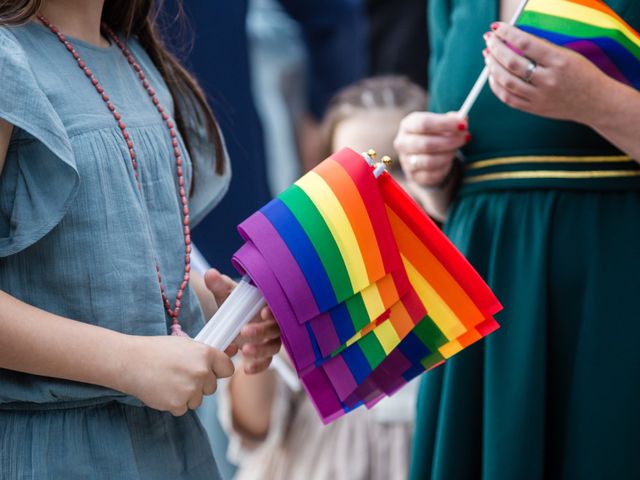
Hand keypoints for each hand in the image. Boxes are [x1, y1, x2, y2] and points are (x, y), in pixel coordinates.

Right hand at [119, 335, 233, 415]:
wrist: (130, 362)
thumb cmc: (157, 350)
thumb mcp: (186, 345)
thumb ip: (209, 352)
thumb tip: (235, 349)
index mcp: (206, 354)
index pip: (228, 369)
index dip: (218, 370)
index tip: (210, 370)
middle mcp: (202, 372)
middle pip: (212, 387)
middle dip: (199, 384)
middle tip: (179, 374)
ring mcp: (190, 389)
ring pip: (198, 400)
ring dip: (187, 395)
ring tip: (169, 381)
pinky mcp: (178, 404)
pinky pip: (183, 409)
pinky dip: (174, 404)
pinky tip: (162, 390)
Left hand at [204, 269, 281, 374]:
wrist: (234, 320)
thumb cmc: (235, 303)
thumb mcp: (227, 294)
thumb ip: (219, 285)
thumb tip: (210, 274)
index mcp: (269, 303)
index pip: (278, 306)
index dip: (273, 310)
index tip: (264, 313)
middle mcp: (274, 321)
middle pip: (276, 328)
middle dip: (261, 331)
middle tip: (244, 332)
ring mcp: (271, 338)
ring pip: (274, 346)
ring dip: (261, 350)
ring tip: (244, 351)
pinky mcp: (265, 353)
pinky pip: (267, 361)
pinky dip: (259, 366)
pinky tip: (246, 369)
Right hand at [394, 111, 468, 187]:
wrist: (423, 155)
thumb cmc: (433, 134)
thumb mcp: (441, 123)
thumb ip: (452, 119)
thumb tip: (463, 120)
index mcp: (407, 125)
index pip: (424, 123)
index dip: (445, 124)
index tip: (463, 125)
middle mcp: (402, 143)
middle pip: (426, 144)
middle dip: (450, 141)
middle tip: (465, 137)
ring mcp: (406, 161)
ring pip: (430, 161)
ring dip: (448, 154)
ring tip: (455, 149)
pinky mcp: (414, 176)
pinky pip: (432, 174)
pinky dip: (445, 167)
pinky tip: (448, 160)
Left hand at [484, 22, 608, 123]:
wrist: (595, 102)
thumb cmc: (581, 73)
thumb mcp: (568, 55)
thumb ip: (542, 48)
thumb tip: (513, 38)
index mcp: (559, 61)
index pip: (526, 43)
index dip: (507, 33)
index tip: (496, 27)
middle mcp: (548, 79)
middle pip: (512, 63)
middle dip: (495, 48)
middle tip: (488, 40)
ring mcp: (539, 96)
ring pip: (506, 82)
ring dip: (492, 67)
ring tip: (488, 55)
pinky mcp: (534, 108)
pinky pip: (507, 98)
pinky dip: (496, 86)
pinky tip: (492, 75)